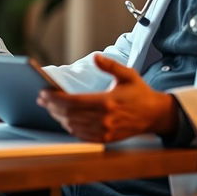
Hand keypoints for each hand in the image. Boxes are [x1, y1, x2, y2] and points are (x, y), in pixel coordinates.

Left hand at [37, 54, 177, 142]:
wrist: (155, 115)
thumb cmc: (139, 92)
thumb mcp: (128, 74)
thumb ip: (110, 65)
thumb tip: (95, 57)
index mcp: (107, 102)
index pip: (73, 102)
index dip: (55, 99)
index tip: (43, 93)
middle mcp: (104, 119)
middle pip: (69, 115)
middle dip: (52, 107)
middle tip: (41, 99)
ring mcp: (105, 131)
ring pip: (73, 127)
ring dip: (58, 117)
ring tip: (50, 107)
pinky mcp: (106, 139)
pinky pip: (81, 136)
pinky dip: (69, 128)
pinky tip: (64, 119)